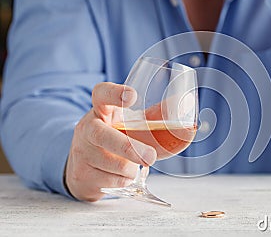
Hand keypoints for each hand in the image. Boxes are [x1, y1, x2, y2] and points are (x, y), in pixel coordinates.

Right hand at [65, 82, 156, 200]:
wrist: (81, 167)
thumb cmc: (113, 139)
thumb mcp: (126, 124)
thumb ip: (151, 116)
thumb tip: (184, 107)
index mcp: (102, 111)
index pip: (101, 94)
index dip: (114, 93)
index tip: (131, 95)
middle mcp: (87, 128)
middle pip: (102, 135)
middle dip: (128, 147)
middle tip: (150, 157)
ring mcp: (81, 152)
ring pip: (113, 164)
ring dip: (131, 169)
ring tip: (133, 164)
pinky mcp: (82, 174)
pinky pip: (112, 182)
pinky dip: (125, 181)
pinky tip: (120, 175)